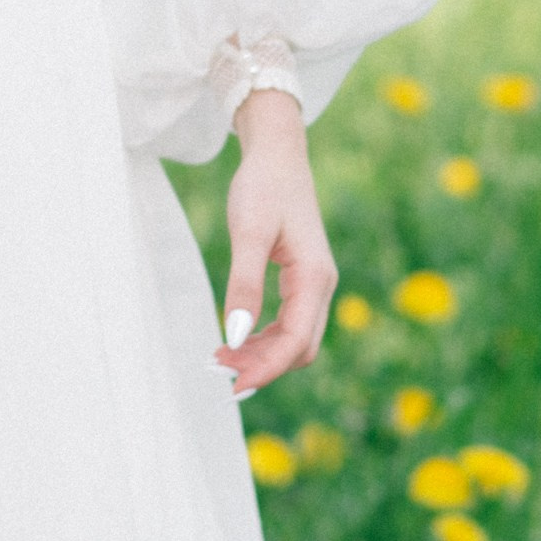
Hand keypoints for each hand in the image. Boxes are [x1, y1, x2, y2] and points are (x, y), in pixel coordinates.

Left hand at [216, 86, 335, 401]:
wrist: (278, 156)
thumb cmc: (263, 188)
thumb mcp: (249, 234)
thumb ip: (244, 285)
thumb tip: (234, 336)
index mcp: (314, 278)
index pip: (296, 341)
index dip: (266, 368)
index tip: (234, 385)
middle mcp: (320, 285)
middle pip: (299, 347)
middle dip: (263, 366)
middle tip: (219, 373)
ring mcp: (313, 283)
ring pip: (294, 338)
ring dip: (262, 355)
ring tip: (221, 359)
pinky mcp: (301, 279)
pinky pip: (288, 322)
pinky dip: (264, 337)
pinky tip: (236, 339)